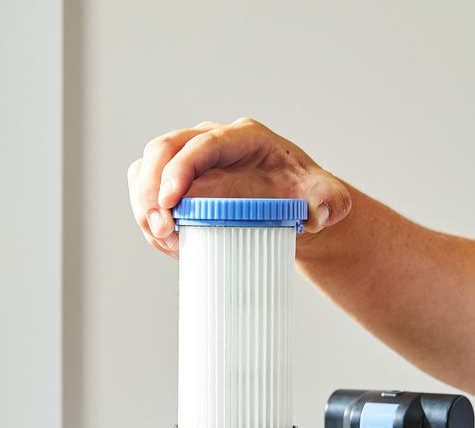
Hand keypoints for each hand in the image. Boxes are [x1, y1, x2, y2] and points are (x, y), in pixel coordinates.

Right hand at [126, 118, 351, 256]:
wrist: (293, 208)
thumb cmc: (304, 197)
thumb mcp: (325, 198)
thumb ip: (331, 201)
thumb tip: (321, 213)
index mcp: (244, 137)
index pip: (203, 144)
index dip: (181, 169)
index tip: (172, 202)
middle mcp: (210, 142)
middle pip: (163, 150)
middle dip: (152, 189)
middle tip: (162, 230)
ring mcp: (189, 161)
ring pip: (147, 169)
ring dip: (144, 205)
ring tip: (165, 241)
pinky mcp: (176, 182)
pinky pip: (147, 191)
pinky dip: (148, 217)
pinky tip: (167, 243)